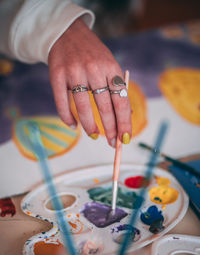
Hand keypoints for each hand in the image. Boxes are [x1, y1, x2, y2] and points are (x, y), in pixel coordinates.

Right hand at [48, 18, 131, 146]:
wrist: (67, 32)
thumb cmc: (93, 54)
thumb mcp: (110, 65)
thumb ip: (118, 88)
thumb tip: (128, 115)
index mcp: (111, 68)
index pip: (121, 100)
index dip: (124, 122)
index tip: (125, 138)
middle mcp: (94, 69)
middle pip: (104, 106)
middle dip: (110, 128)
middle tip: (111, 142)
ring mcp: (74, 72)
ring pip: (83, 106)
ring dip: (90, 126)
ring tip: (94, 136)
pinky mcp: (57, 75)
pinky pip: (62, 102)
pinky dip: (67, 117)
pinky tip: (73, 126)